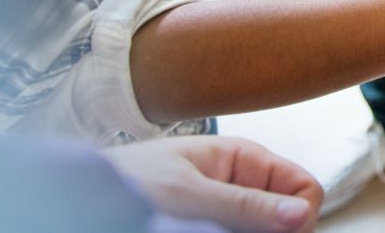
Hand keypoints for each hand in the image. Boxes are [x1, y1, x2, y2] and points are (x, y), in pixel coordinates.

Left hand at [102, 136, 320, 232]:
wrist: (82, 198)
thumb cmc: (128, 181)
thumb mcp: (188, 193)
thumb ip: (244, 205)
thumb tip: (299, 215)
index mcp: (246, 159)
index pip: (303, 188)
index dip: (298, 214)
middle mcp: (244, 185)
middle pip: (289, 217)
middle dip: (272, 230)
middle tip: (232, 231)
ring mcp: (231, 212)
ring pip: (267, 232)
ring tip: (206, 230)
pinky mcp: (215, 228)